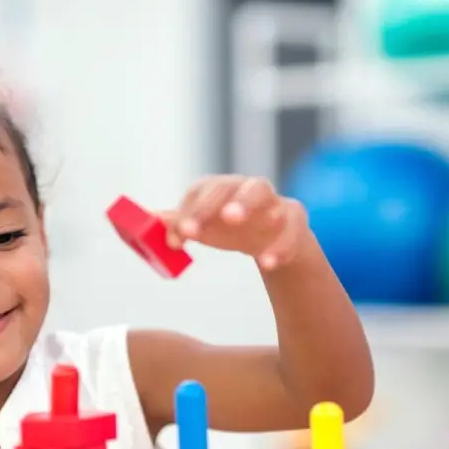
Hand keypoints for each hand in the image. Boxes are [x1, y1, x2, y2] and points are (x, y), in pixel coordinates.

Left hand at [165, 175, 308, 269]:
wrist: (271, 239)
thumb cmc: (230, 229)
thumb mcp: (205, 228)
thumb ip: (181, 224)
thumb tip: (153, 219)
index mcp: (221, 188)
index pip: (202, 190)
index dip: (190, 210)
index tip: (181, 235)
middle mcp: (246, 188)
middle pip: (231, 185)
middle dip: (214, 202)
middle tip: (199, 224)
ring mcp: (273, 201)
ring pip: (262, 193)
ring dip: (246, 204)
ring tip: (233, 220)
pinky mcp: (294, 219)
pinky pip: (290, 229)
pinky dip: (279, 246)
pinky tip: (267, 263)